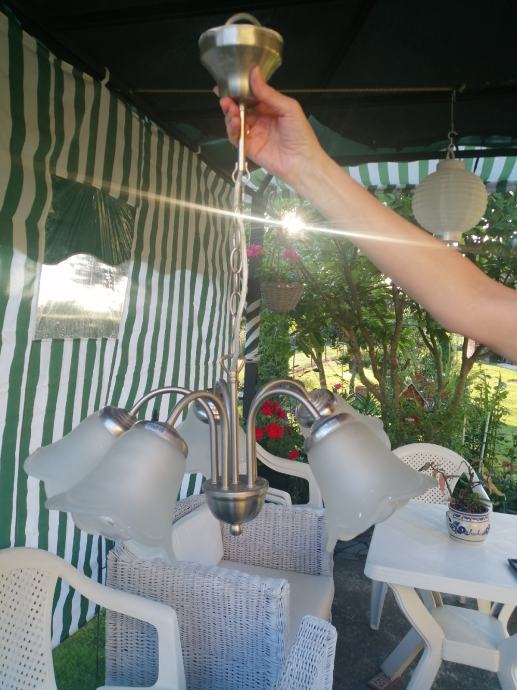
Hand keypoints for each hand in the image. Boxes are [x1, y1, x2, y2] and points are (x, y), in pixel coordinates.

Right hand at [219, 67, 324, 189]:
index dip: (240, 89)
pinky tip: (234, 123)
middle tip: (225, 98)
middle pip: (240, 108)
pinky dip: (232, 129)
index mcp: (270, 107)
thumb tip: (254, 73)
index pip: (251, 95)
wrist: (302, 162)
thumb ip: (268, 92)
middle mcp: (260, 119)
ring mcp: (253, 133)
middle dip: (231, 102)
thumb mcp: (287, 107)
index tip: (229, 82)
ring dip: (230, 114)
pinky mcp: (248, 147)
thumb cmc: (300, 134)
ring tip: (230, 110)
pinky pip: (235, 137)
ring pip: (235, 121)